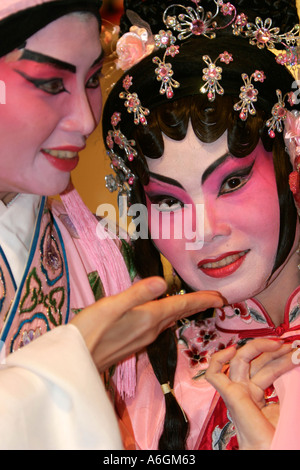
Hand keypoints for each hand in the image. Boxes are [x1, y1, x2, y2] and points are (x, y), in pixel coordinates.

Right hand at [71, 276, 223, 370]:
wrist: (76, 361)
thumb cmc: (90, 329)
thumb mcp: (111, 305)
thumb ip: (137, 293)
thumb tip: (163, 282)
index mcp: (148, 317)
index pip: (181, 306)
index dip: (202, 300)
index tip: (221, 297)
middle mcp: (151, 329)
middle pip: (180, 314)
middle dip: (199, 305)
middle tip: (217, 299)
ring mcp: (144, 338)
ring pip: (171, 321)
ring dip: (186, 311)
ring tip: (197, 303)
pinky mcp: (135, 342)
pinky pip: (160, 326)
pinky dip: (171, 317)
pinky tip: (168, 314)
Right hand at [205, 338, 294, 449]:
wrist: (270, 449)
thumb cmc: (277, 434)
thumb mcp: (286, 403)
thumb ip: (286, 385)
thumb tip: (295, 361)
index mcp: (255, 395)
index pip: (265, 368)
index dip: (279, 358)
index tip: (295, 351)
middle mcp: (244, 391)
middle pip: (255, 361)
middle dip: (274, 351)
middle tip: (291, 346)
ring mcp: (235, 391)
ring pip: (239, 360)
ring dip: (258, 347)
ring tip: (279, 344)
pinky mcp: (228, 394)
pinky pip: (214, 374)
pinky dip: (219, 359)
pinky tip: (232, 350)